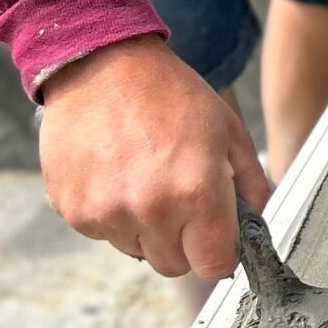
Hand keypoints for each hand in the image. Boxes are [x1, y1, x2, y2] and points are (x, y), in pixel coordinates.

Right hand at [39, 34, 271, 278]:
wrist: (101, 63)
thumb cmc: (168, 93)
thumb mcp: (228, 130)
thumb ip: (250, 184)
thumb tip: (255, 221)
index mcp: (196, 192)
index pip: (215, 265)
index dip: (219, 253)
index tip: (215, 237)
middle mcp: (150, 210)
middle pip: (174, 265)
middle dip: (182, 241)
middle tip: (177, 198)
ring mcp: (106, 212)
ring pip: (135, 250)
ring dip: (143, 228)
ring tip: (142, 178)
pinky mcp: (72, 208)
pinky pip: (100, 233)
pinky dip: (109, 214)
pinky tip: (114, 174)